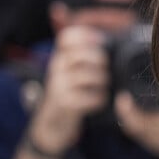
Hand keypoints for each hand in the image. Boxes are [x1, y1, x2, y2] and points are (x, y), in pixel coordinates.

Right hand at [29, 25, 108, 153]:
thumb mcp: (71, 69)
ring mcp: (58, 86)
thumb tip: (105, 39)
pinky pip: (88, 97)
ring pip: (85, 75)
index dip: (86, 35)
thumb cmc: (69, 92)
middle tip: (106, 67)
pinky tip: (101, 99)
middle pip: (80, 54)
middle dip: (99, 59)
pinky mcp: (64, 104)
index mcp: (61, 56)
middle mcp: (57, 68)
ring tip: (104, 84)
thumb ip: (83, 53)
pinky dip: (99, 98)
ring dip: (101, 79)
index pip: (68, 37)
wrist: (53, 123)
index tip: (101, 41)